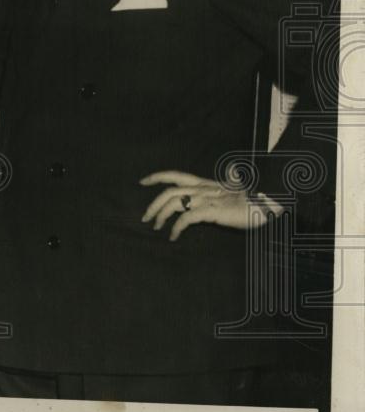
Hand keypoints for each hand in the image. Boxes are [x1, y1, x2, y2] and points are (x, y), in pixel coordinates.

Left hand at [140, 171, 281, 240]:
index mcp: (205, 183)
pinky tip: (173, 236)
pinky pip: (187, 218)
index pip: (176, 175)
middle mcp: (203, 189)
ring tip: (157, 227)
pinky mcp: (213, 211)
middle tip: (145, 218)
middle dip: (153, 204)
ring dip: (161, 215)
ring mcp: (207, 199)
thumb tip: (225, 179)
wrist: (270, 202)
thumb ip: (221, 190)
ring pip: (174, 203)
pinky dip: (176, 227)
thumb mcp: (234, 192)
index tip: (142, 182)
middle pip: (170, 191)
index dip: (158, 177)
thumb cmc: (254, 199)